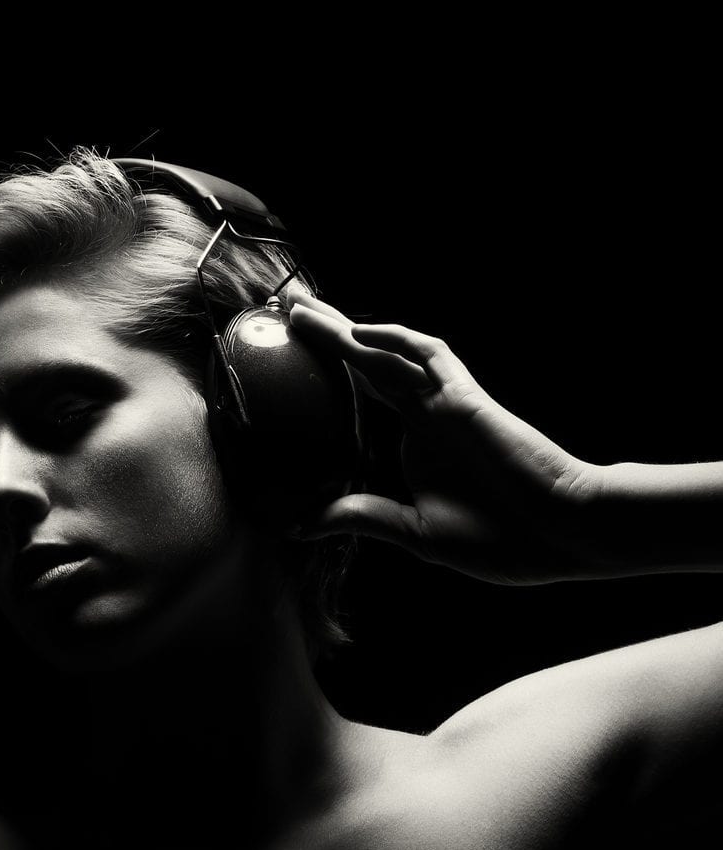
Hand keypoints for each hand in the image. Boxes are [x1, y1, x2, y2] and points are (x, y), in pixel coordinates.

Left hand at [286, 297, 602, 585]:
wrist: (565, 533)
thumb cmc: (502, 539)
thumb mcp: (415, 532)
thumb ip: (362, 518)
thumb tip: (301, 524)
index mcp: (416, 441)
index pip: (361, 395)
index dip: (328, 375)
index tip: (288, 365)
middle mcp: (427, 414)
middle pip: (367, 363)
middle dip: (326, 337)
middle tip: (285, 314)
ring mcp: (446, 403)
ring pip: (388, 352)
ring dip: (345, 330)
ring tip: (302, 310)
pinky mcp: (467, 400)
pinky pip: (431, 357)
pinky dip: (396, 340)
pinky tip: (358, 333)